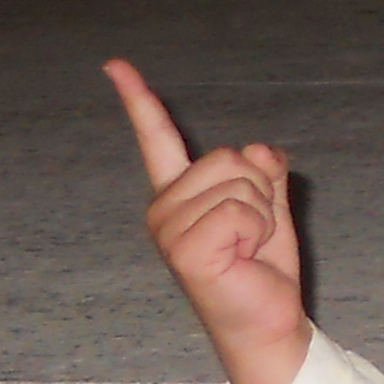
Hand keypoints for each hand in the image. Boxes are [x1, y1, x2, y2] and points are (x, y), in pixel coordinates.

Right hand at [109, 58, 312, 383]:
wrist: (267, 318)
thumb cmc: (261, 266)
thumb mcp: (269, 205)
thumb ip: (264, 171)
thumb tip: (261, 150)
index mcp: (180, 193)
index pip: (156, 138)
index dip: (138, 99)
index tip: (115, 64)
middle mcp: (163, 207)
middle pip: (231, 156)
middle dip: (260, 189)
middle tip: (251, 233)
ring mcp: (168, 228)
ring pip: (240, 180)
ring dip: (261, 212)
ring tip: (247, 247)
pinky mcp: (183, 249)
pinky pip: (241, 208)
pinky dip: (257, 229)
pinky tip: (243, 257)